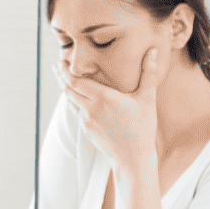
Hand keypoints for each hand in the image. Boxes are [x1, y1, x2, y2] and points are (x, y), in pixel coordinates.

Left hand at [55, 48, 158, 174]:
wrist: (133, 158)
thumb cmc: (142, 128)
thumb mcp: (147, 99)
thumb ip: (148, 73)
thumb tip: (152, 51)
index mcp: (103, 98)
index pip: (76, 81)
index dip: (65, 71)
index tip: (60, 62)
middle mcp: (90, 109)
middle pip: (68, 90)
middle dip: (61, 78)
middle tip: (57, 67)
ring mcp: (86, 121)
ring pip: (71, 102)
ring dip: (66, 90)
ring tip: (64, 80)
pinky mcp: (86, 131)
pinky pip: (77, 113)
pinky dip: (75, 103)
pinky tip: (77, 99)